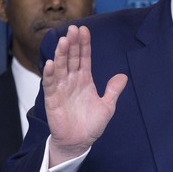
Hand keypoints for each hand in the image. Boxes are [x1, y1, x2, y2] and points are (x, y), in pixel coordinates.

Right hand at [43, 25, 127, 165]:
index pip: (84, 58)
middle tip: (72, 29)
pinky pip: (50, 85)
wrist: (79, 142)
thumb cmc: (91, 124)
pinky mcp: (52, 100)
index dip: (84, 44)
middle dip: (72, 44)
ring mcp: (61, 89)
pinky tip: (50, 63)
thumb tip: (123, 76)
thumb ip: (113, 91)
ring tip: (63, 40)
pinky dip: (49, 74)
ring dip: (61, 54)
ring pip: (60, 67)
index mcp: (85, 80)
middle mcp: (72, 81)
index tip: (84, 30)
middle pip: (71, 58)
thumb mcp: (107, 106)